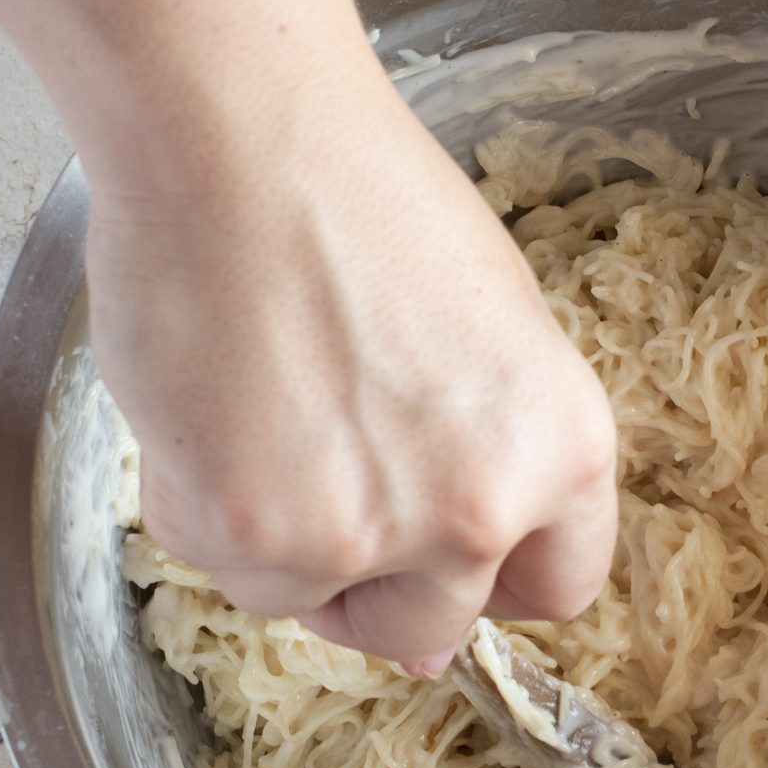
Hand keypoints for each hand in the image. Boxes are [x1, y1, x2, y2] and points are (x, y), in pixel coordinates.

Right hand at [87, 56, 618, 674]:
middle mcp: (480, 512)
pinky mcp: (249, 535)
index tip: (445, 549)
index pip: (556, 589)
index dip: (491, 573)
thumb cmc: (363, 200)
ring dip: (280, 537)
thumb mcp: (493, 330)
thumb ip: (494, 457)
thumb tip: (451, 607)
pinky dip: (201, 502)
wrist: (238, 138)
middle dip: (377, 578)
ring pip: (309, 601)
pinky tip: (210, 402)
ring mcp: (363, 535)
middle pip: (429, 628)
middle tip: (327, 476)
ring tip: (263, 407)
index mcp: (566, 452)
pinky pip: (220, 564)